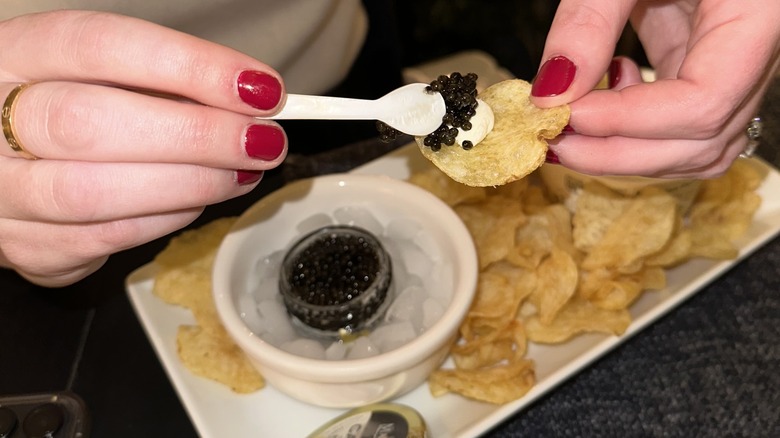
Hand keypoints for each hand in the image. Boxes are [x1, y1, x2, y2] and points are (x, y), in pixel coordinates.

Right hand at [0, 11, 286, 286]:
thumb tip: (247, 100)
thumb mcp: (94, 75)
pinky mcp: (20, 245)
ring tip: (243, 172)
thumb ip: (160, 82)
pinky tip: (198, 201)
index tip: (259, 87)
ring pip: (93, 194)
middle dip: (196, 135)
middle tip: (263, 140)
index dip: (189, 67)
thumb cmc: (61, 107)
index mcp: (13, 55)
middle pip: (89, 125)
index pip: (100, 47)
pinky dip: (165, 220)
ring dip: (190, 184)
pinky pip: (103, 240)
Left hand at [531, 0, 779, 177]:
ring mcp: (732, 60)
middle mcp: (757, 48)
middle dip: (620, 154)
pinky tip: (604, 90)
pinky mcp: (704, 59)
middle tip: (553, 143)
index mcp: (760, 14)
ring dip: (626, 151)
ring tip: (572, 125)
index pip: (707, 100)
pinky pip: (678, 120)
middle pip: (702, 139)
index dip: (632, 121)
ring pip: (696, 144)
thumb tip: (550, 93)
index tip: (566, 114)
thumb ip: (590, 20)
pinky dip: (634, 126)